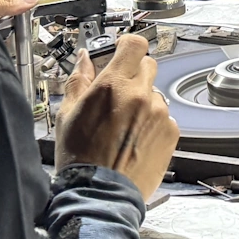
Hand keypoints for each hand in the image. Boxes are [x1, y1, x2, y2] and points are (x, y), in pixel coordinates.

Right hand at [56, 34, 179, 198]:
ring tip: (124, 124)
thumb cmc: (81, 159)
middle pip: (148, 65)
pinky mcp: (171, 132)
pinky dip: (153, 122)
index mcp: (114, 85)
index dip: (128, 45)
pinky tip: (135, 138)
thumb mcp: (68, 114)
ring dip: (143, 101)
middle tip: (119, 93)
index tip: (122, 51)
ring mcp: (159, 114)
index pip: (135, 44)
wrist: (100, 194)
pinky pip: (165, 116)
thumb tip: (84, 60)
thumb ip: (79, 81)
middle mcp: (141, 95)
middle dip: (134, 73)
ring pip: (155, 93)